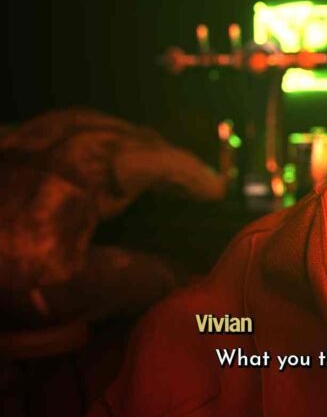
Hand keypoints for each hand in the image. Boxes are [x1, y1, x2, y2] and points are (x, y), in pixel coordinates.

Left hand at [0, 108, 224, 288]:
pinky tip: (66, 156)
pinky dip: (71, 140)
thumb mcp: (70, 291)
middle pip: (125, 135)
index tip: (216, 190)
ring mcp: (21, 139)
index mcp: (89, 163)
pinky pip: (45, 131)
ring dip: (118, 142)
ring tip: (134, 161)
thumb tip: (179, 278)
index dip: (192, 175)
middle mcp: (58, 139)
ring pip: (84, 125)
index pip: (160, 159)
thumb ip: (132, 281)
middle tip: (185, 179)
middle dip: (160, 155)